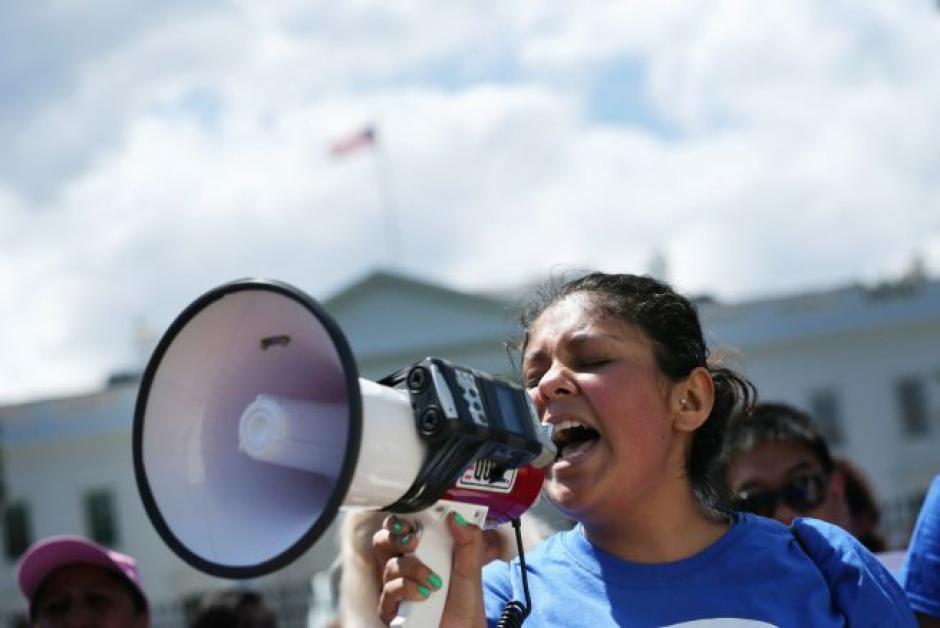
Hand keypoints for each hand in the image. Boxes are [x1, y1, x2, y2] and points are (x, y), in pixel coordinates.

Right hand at [373, 511, 486, 626]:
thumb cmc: (464, 602)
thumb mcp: (471, 568)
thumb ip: (468, 541)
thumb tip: (456, 516)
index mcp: (421, 551)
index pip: (400, 528)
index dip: (400, 521)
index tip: (411, 522)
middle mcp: (404, 567)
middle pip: (382, 542)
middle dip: (395, 537)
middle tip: (413, 542)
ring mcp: (395, 588)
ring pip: (389, 566)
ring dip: (413, 569)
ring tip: (435, 582)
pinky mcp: (391, 609)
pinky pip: (389, 592)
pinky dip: (408, 589)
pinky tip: (424, 595)